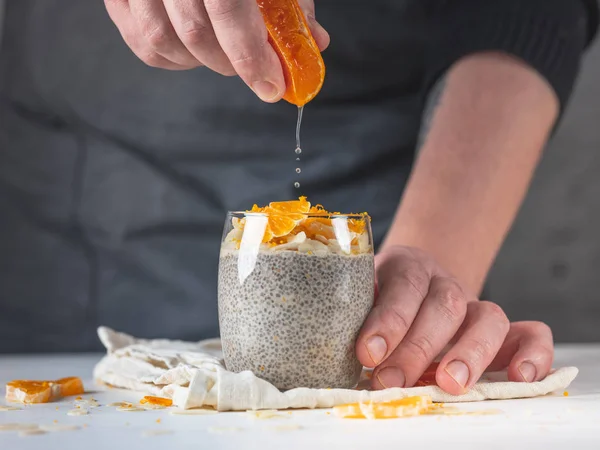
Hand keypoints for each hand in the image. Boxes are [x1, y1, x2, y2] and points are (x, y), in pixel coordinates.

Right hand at [104, 0, 329, 100]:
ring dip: (200, 61)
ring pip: (161, 40)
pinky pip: (139, 40)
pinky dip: (171, 56)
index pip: (227, 9)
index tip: (270, 85)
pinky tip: (192, 48)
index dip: (250, 56)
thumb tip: (314, 42)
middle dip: (231, 63)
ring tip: (222, 51)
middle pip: (195, 33)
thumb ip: (289, 2)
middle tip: (253, 67)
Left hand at [356, 246, 553, 394]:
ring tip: (449, 385)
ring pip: (488, 318)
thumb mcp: (360, 300)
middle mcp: (444, 283)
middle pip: (444, 306)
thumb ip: (355, 316)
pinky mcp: (502, 332)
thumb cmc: (378, 302)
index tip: (368, 353)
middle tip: (391, 381)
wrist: (412, 286)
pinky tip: (519, 378)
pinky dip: (533, 354)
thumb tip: (346, 353)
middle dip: (417, 348)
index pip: (404, 286)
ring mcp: (475, 305)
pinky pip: (530, 333)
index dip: (388, 320)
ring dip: (469, 353)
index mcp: (406, 267)